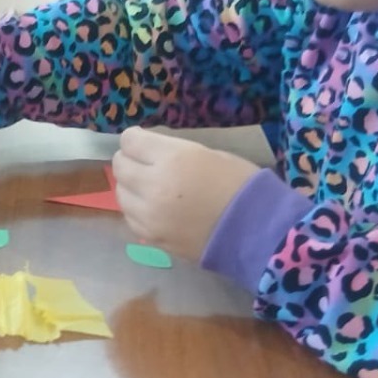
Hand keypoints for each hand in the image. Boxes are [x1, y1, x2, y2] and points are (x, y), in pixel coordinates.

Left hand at [112, 127, 261, 262]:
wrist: (257, 231)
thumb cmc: (240, 185)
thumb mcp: (208, 153)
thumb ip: (173, 151)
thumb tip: (150, 151)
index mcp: (171, 158)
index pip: (129, 141)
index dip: (135, 140)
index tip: (144, 143)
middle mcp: (153, 186)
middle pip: (119, 166)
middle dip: (130, 161)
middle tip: (146, 164)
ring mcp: (149, 216)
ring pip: (120, 193)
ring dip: (132, 187)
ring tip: (151, 188)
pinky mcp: (151, 238)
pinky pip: (130, 217)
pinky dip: (138, 210)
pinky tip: (156, 209)